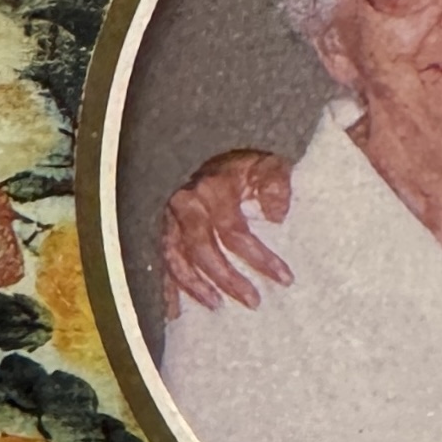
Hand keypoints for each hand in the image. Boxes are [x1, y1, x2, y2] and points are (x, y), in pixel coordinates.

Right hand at [161, 148, 294, 318]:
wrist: (200, 133)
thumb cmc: (239, 153)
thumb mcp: (264, 159)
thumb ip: (275, 183)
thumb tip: (279, 216)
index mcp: (212, 190)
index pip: (236, 233)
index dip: (260, 258)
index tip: (285, 278)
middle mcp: (185, 204)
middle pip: (203, 251)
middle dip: (228, 279)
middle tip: (253, 301)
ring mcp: (167, 214)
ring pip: (174, 257)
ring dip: (194, 286)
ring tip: (215, 305)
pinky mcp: (156, 222)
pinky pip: (157, 257)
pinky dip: (164, 284)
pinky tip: (171, 308)